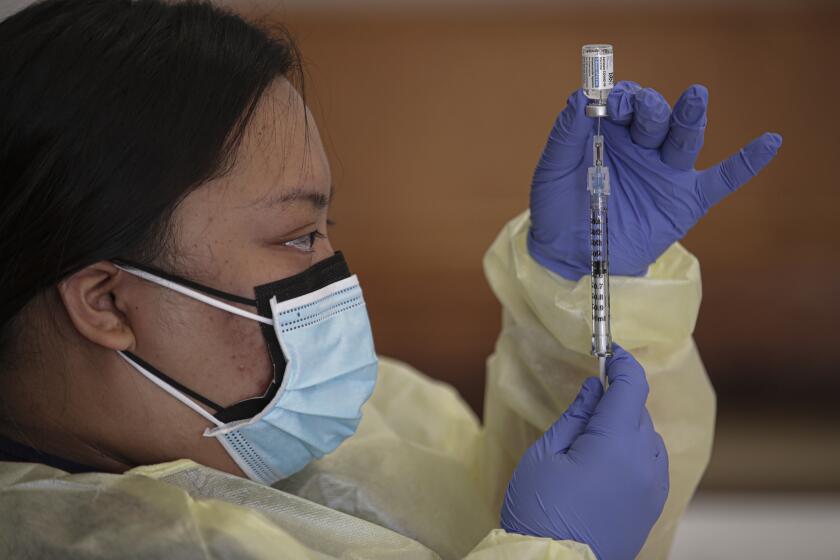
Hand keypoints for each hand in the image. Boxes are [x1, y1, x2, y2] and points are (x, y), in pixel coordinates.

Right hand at [500, 346, 667, 559]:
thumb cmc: (540, 511)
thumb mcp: (546, 455)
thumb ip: (576, 416)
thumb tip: (593, 389)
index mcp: (617, 444)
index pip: (632, 386)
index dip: (621, 362)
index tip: (608, 351)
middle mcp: (646, 462)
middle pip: (639, 412)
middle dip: (616, 399)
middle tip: (585, 404)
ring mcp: (654, 486)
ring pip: (647, 437)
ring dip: (626, 426)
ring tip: (592, 440)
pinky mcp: (653, 506)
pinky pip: (651, 463)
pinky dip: (634, 451)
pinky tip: (606, 463)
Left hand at [528, 81, 781, 278]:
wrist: (569, 257)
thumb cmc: (557, 210)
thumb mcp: (552, 171)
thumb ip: (565, 136)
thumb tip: (578, 97)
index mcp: (611, 134)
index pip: (627, 105)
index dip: (625, 98)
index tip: (615, 102)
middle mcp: (642, 148)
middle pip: (657, 117)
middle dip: (651, 108)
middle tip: (641, 108)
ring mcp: (665, 173)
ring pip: (685, 139)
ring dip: (690, 118)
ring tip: (696, 98)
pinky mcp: (684, 201)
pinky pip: (721, 180)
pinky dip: (746, 163)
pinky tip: (769, 143)